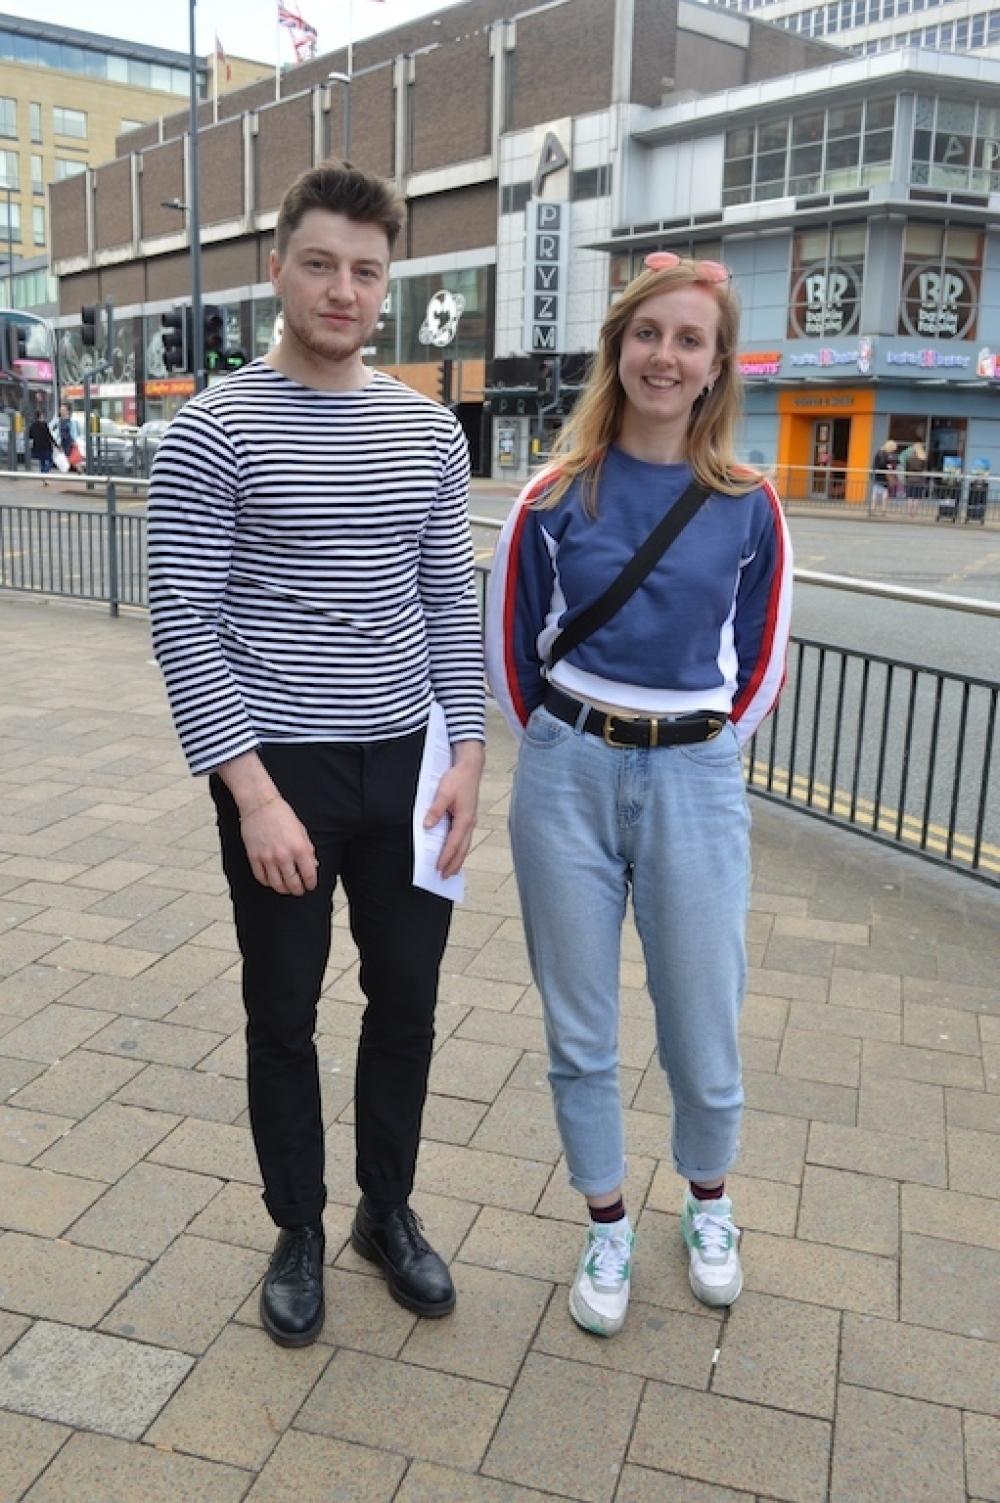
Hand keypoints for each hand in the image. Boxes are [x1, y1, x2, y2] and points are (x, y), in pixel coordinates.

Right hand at [216, 751, 317, 894]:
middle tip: (299, 890)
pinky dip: (268, 883)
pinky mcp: (254, 857)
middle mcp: (283, 856)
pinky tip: (272, 881)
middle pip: (293, 884)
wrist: (259, 804)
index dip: (311, 884)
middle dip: (298, 890)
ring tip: (287, 888)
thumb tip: (313, 866)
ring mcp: (267, 858)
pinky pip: (261, 878)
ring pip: (277, 885)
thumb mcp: (301, 831)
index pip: (308, 874)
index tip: (310, 886)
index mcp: (299, 848)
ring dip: (284, 890)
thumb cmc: (282, 814)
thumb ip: (308, 850)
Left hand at [423, 739, 484, 878]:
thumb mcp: (443, 793)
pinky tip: (455, 852)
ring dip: (458, 859)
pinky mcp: (468, 817)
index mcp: (465, 819)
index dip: (446, 857)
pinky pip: (464, 838)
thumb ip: (435, 810)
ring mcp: (470, 821)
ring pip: (465, 845)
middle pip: (462, 849)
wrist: (470, 767)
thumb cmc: (458, 779)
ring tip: (450, 871)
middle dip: (454, 864)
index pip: (454, 843)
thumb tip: (427, 826)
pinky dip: (459, 849)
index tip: (438, 868)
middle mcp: (470, 823)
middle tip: (444, 877)